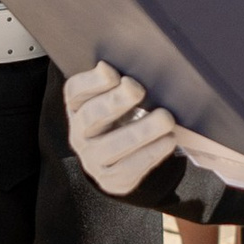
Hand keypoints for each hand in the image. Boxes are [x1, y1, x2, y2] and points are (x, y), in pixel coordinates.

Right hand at [64, 62, 182, 202]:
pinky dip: (152, 152)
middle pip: (91, 116)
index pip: (74, 92)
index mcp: (77, 108)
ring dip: (141, 131)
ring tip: (165, 118)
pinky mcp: (111, 179)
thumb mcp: (116, 100)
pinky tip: (168, 140)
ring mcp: (93, 159)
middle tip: (137, 88)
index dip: (91, 81)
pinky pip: (130, 167)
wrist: (119, 161)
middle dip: (114, 101)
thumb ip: (123, 84)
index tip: (110, 70)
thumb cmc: (121, 119)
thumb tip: (146, 64)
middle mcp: (79, 134)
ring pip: (112, 146)